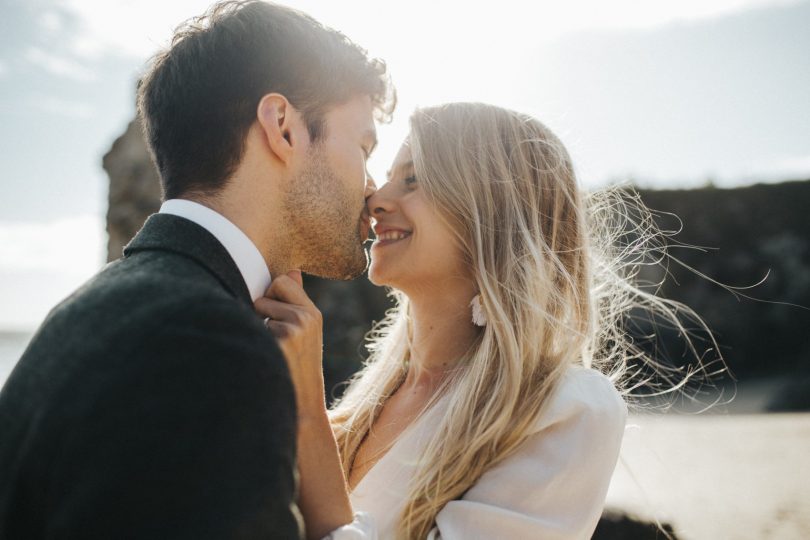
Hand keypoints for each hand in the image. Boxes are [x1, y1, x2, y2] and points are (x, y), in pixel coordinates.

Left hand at [254, 271, 325, 418]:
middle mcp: (305, 318)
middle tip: (273, 340)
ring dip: (255, 329)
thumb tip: (292, 270)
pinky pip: (248, 328)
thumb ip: (297, 300)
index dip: (271, 295)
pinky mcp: (277, 344)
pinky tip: (265, 359)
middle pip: (265, 294)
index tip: (275, 317)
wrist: (301, 407)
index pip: (282, 281)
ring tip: (269, 352)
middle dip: (261, 312)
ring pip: (254, 311)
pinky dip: (251, 341)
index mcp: (313, 313)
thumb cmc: (298, 367)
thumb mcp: (306, 332)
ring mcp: (292, 330)